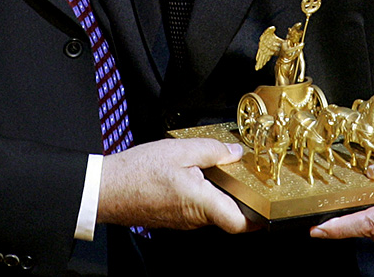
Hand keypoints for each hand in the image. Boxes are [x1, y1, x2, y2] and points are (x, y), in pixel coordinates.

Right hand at [98, 138, 249, 232]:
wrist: (106, 188)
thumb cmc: (138, 172)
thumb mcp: (179, 150)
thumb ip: (212, 150)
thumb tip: (234, 152)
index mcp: (201, 203)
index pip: (240, 224)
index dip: (258, 217)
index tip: (267, 204)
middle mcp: (194, 218)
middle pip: (227, 213)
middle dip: (236, 194)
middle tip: (239, 171)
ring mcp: (182, 221)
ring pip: (210, 209)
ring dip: (215, 191)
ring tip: (211, 167)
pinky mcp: (172, 217)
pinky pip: (193, 207)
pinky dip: (198, 192)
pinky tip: (189, 173)